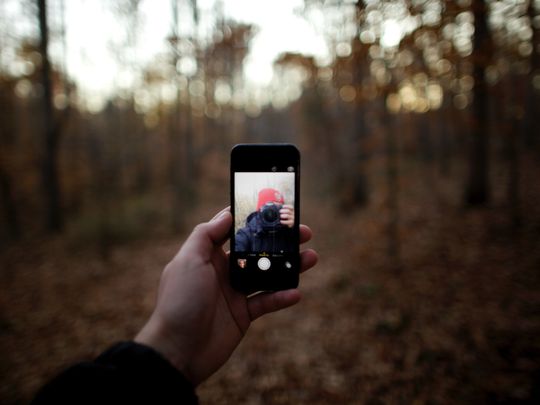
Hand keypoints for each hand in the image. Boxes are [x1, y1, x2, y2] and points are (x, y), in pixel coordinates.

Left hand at [135, 207, 317, 385]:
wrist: (178, 351)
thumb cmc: (179, 301)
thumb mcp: (188, 261)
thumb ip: (205, 235)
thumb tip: (226, 214)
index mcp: (208, 255)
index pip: (234, 230)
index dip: (253, 219)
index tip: (275, 209)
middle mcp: (223, 271)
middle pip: (257, 250)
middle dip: (280, 241)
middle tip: (303, 232)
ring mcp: (235, 293)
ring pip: (267, 274)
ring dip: (289, 266)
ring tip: (311, 257)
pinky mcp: (243, 314)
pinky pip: (267, 302)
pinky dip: (281, 297)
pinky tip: (296, 292)